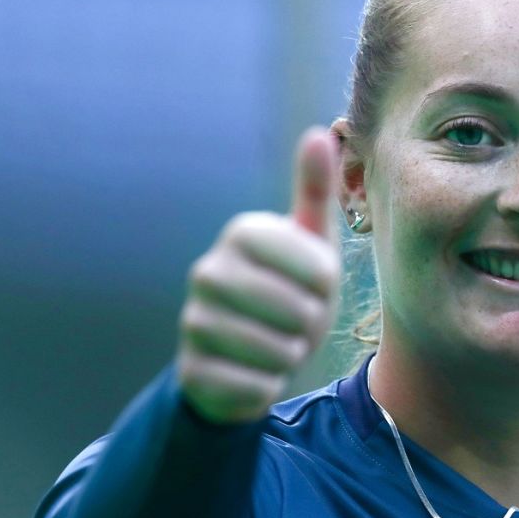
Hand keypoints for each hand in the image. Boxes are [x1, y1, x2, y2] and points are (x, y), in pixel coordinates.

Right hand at [175, 127, 341, 423]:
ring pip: (279, 352)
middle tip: (297, 321)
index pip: (318, 264)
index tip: (315, 285)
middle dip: (311, 324)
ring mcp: (193, 322)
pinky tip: (255, 373)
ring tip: (277, 344)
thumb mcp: (310, 242)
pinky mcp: (190, 371)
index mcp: (241, 233)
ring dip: (292, 356)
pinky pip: (257, 386)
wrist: (247, 358)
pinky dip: (269, 386)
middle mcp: (207, 271)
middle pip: (299, 311)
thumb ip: (314, 190)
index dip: (328, 285)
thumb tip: (319, 131)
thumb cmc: (290, 291)